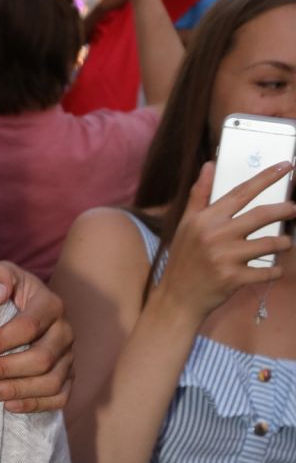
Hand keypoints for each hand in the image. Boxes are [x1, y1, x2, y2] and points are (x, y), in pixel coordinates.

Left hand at [0, 263, 73, 411]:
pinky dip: (35, 405)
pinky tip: (8, 406)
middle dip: (4, 369)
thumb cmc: (10, 291)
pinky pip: (60, 397)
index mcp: (52, 305)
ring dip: (16, 391)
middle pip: (41, 359)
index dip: (0, 341)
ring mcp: (69, 356)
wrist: (28, 307)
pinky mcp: (68, 376)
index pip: (29, 327)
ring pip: (51, 382)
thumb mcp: (2, 273)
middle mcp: (66, 332)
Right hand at [160, 161, 295, 322]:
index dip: (266, 178)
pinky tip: (276, 269)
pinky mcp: (234, 278)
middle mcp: (217, 235)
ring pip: (268, 244)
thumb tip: (209, 165)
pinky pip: (265, 271)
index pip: (241, 192)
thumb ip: (199, 194)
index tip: (286, 166)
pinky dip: (275, 270)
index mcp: (207, 219)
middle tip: (295, 208)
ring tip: (286, 242)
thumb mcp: (186, 224)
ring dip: (283, 242)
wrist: (177, 297)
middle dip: (284, 210)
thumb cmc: (184, 258)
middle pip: (261, 215)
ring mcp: (226, 257)